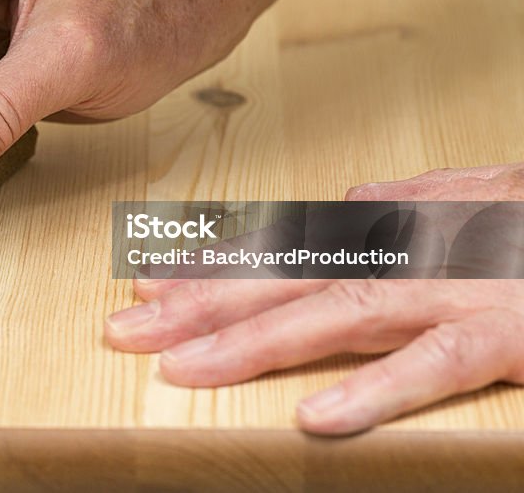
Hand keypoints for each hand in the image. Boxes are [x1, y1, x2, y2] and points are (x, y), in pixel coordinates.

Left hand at [105, 163, 523, 435]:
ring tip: (182, 370)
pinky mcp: (499, 334)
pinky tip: (313, 417)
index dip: (209, 266)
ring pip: (331, 317)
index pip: (279, 248)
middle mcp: (397, 252)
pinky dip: (372, 389)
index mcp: (384, 224)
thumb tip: (340, 207)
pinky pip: (428, 365)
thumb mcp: (458, 196)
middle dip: (198, 305)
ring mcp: (443, 291)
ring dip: (252, 344)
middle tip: (126, 329)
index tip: (145, 284)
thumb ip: (395, 205)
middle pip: (281, 280)